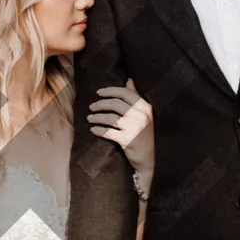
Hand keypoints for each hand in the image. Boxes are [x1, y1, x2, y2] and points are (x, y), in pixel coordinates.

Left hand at [88, 79, 153, 195]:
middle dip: (100, 104)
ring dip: (97, 117)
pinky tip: (93, 130)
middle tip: (91, 107)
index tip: (98, 92)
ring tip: (90, 118)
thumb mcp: (144, 115)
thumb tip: (129, 80)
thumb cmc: (144, 134)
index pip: (125, 93)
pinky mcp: (129, 140)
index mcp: (145, 107)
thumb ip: (136, 97)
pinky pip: (109, 132)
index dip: (110, 91)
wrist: (149, 159)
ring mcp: (135, 128)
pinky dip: (99, 130)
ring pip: (110, 118)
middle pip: (115, 104)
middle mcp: (141, 115)